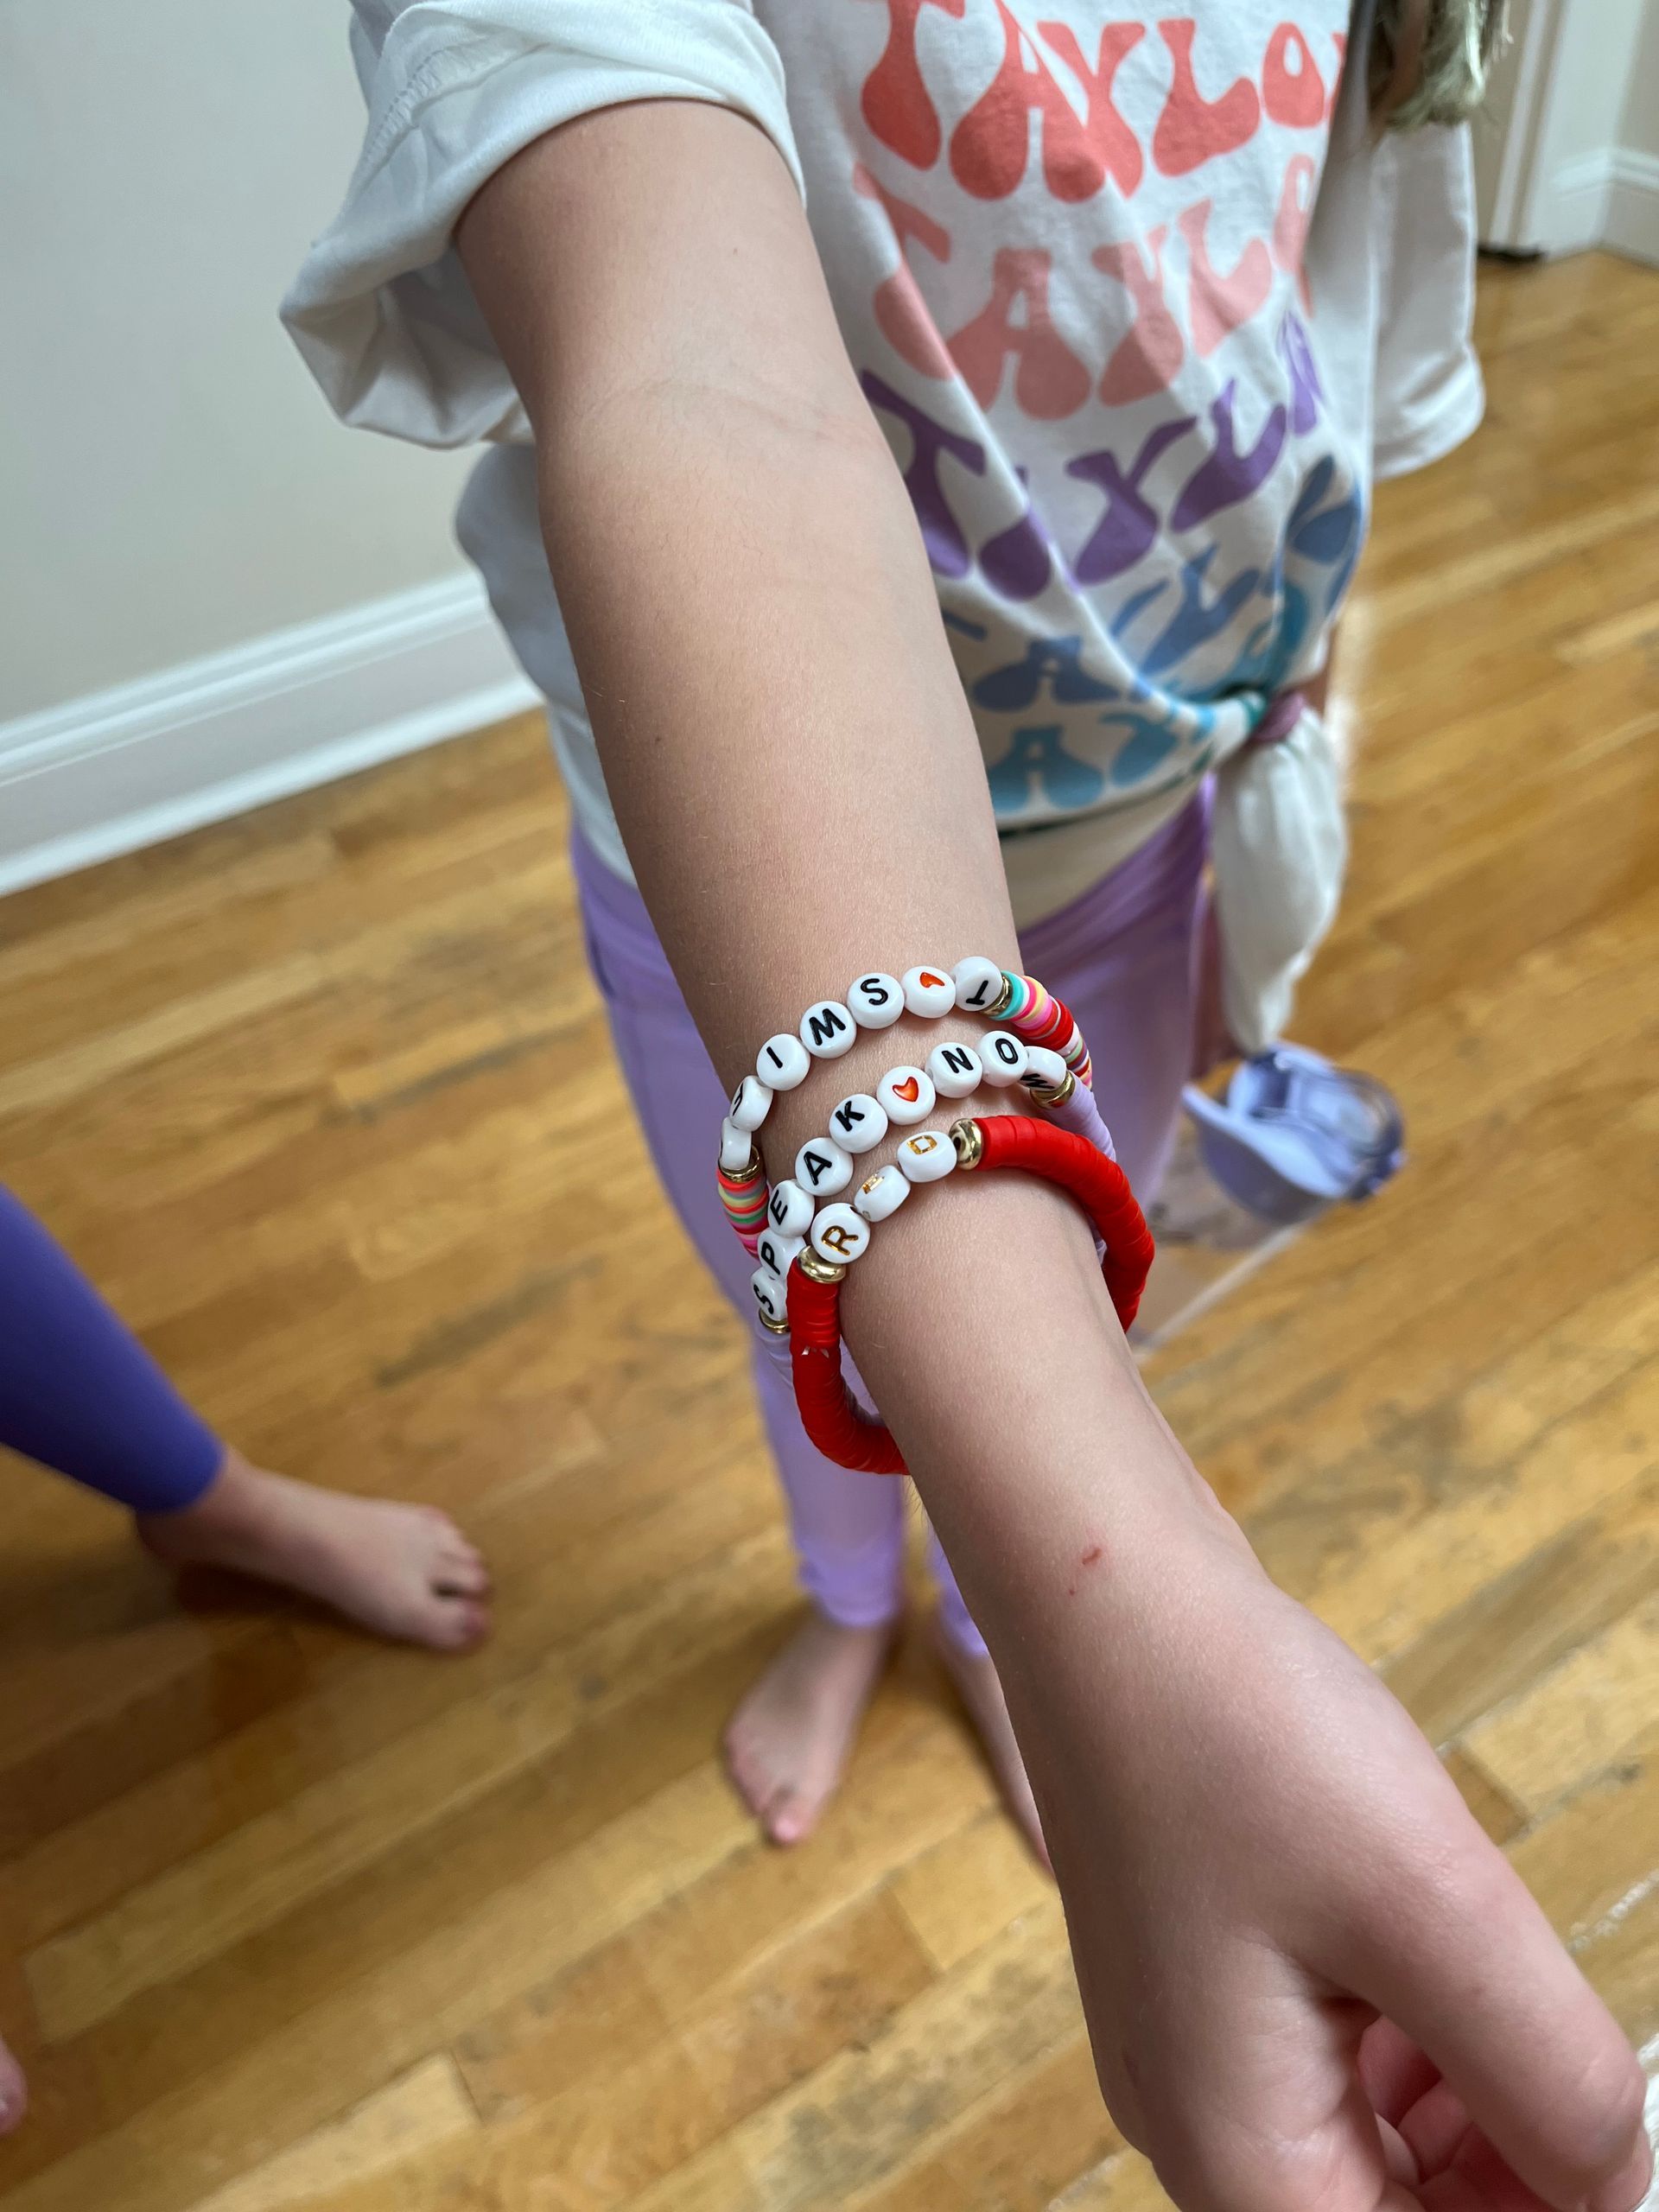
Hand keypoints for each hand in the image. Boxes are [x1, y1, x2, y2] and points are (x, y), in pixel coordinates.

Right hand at [998, 1519, 1650, 2211]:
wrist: (1101, 1586)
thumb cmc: (1232, 1730)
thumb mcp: (1435, 1909)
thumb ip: (1559, 2086)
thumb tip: (1622, 2183)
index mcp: (1242, 2165)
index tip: (1599, 2115)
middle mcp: (1202, 2136)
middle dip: (1517, 2164)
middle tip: (1574, 2048)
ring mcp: (1195, 2054)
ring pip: (1385, 2152)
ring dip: (1478, 2097)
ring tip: (1494, 1971)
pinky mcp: (1204, 1975)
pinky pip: (1341, 2064)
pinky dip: (1418, 2034)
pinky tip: (1438, 1941)